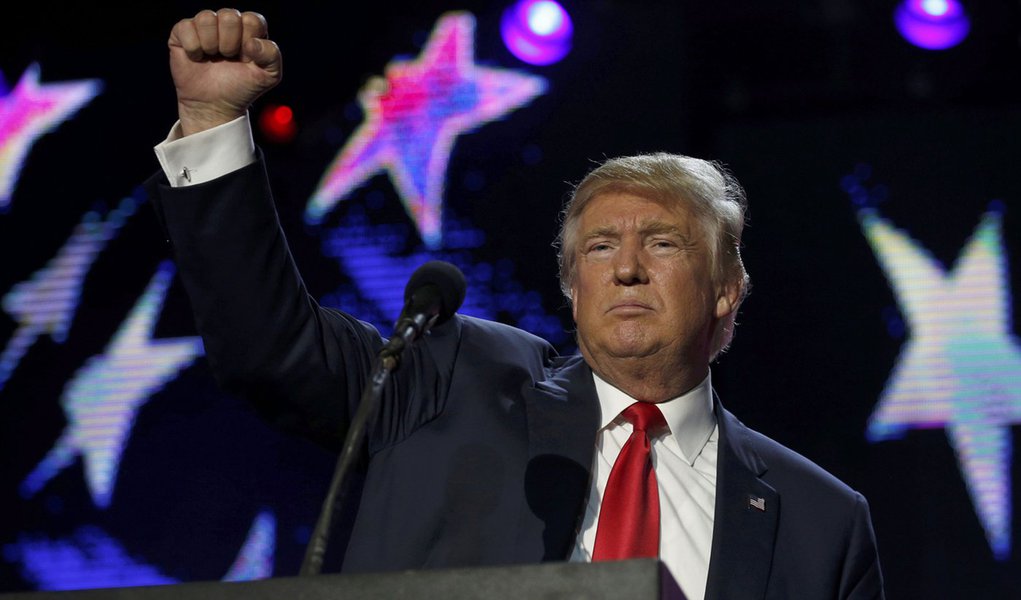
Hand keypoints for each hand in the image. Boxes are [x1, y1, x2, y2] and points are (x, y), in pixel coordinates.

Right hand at [168, 9, 281, 135]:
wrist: (214, 105)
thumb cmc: (241, 88)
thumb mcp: (269, 76)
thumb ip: (272, 55)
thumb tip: (251, 43)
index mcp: (250, 28)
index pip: (252, 20)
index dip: (249, 42)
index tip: (247, 59)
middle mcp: (227, 23)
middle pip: (229, 16)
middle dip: (230, 44)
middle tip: (228, 58)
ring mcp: (204, 26)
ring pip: (206, 18)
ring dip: (211, 45)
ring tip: (213, 58)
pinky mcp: (183, 32)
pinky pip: (186, 27)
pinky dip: (193, 48)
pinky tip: (197, 58)